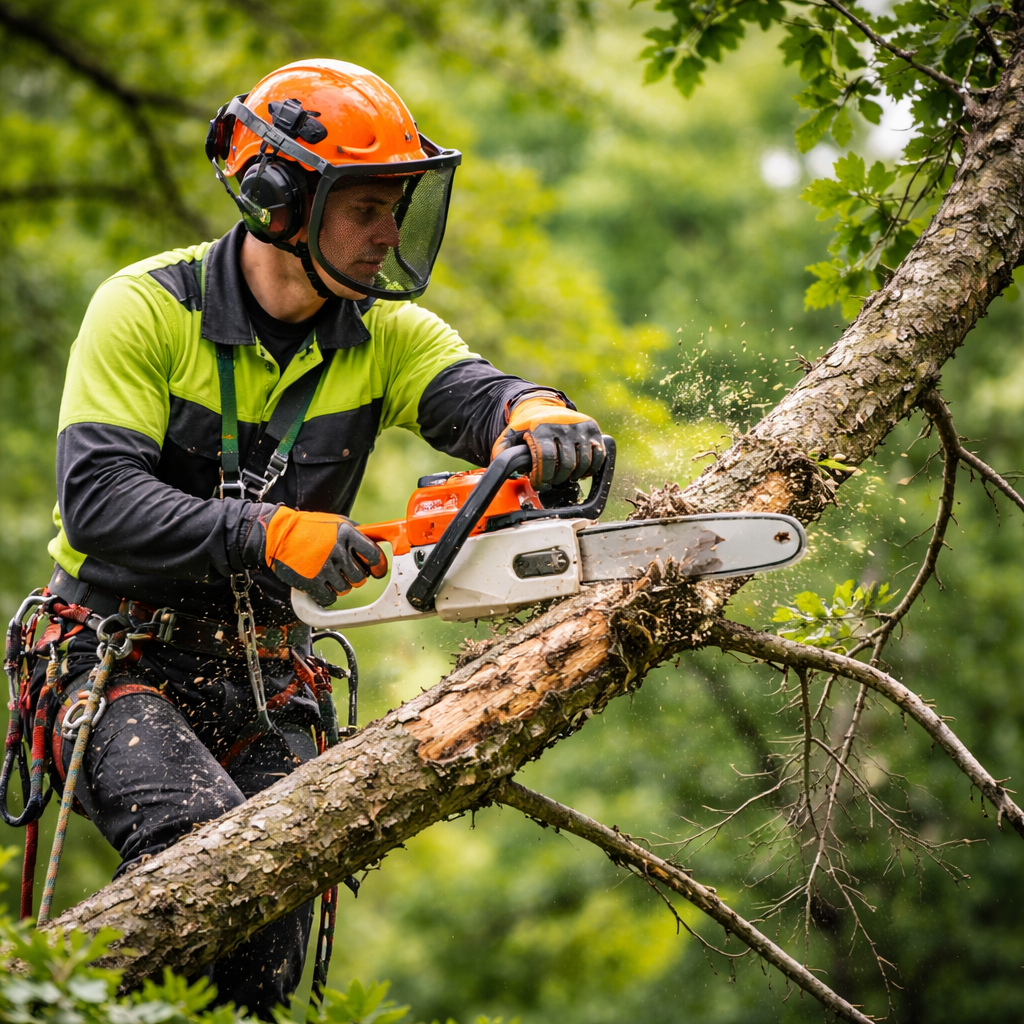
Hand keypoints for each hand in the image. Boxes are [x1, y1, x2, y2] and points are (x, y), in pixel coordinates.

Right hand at [262, 507, 387, 606]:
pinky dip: (327, 595)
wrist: (278, 534)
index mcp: (347, 534)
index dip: (378, 566)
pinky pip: (329, 598)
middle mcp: (338, 551)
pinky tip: (320, 584)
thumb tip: (375, 545)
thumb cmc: (308, 528)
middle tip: (344, 570)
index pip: (374, 556)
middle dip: (355, 577)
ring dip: (340, 585)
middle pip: (360, 578)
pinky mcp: (311, 582)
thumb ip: (356, 533)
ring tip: (328, 574)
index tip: (376, 570)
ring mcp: (324, 568)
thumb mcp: (336, 522)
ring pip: (346, 589)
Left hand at [491, 394, 604, 490]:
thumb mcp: (509, 436)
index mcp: (541, 428)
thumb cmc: (526, 427)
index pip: (547, 460)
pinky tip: (580, 471)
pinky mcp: (592, 428)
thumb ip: (503, 453)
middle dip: (558, 479)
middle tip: (552, 481)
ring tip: (564, 477)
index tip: (539, 483)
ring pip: (583, 462)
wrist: (542, 405)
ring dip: (574, 475)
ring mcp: (579, 426)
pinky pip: (598, 455)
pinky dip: (591, 468)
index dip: (543, 477)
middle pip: (566, 464)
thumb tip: (504, 473)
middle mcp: (562, 426)